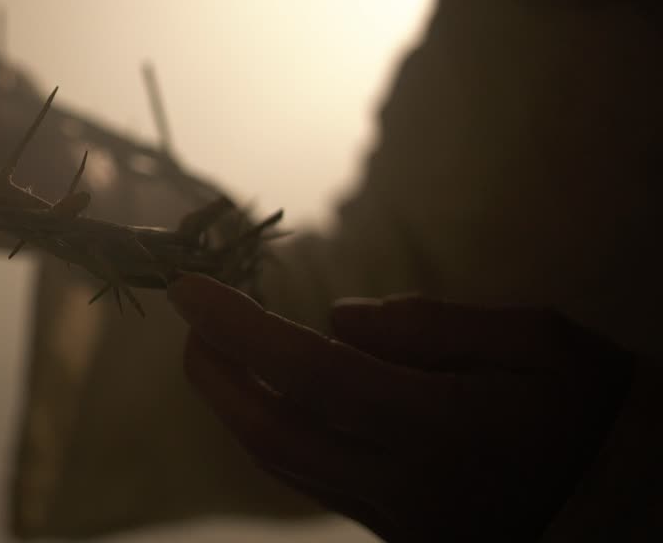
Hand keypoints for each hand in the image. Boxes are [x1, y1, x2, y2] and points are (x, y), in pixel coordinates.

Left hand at [168, 274, 632, 542]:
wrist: (636, 510)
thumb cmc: (598, 413)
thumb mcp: (538, 343)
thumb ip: (431, 326)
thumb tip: (339, 319)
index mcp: (439, 430)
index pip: (308, 371)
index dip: (238, 328)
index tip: (187, 286)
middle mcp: (403, 485)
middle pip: (273, 432)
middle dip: (215, 374)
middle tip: (187, 322)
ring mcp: (397, 522)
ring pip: (286, 464)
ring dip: (237, 406)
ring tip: (216, 352)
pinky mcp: (399, 537)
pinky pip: (316, 483)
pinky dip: (278, 436)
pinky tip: (274, 398)